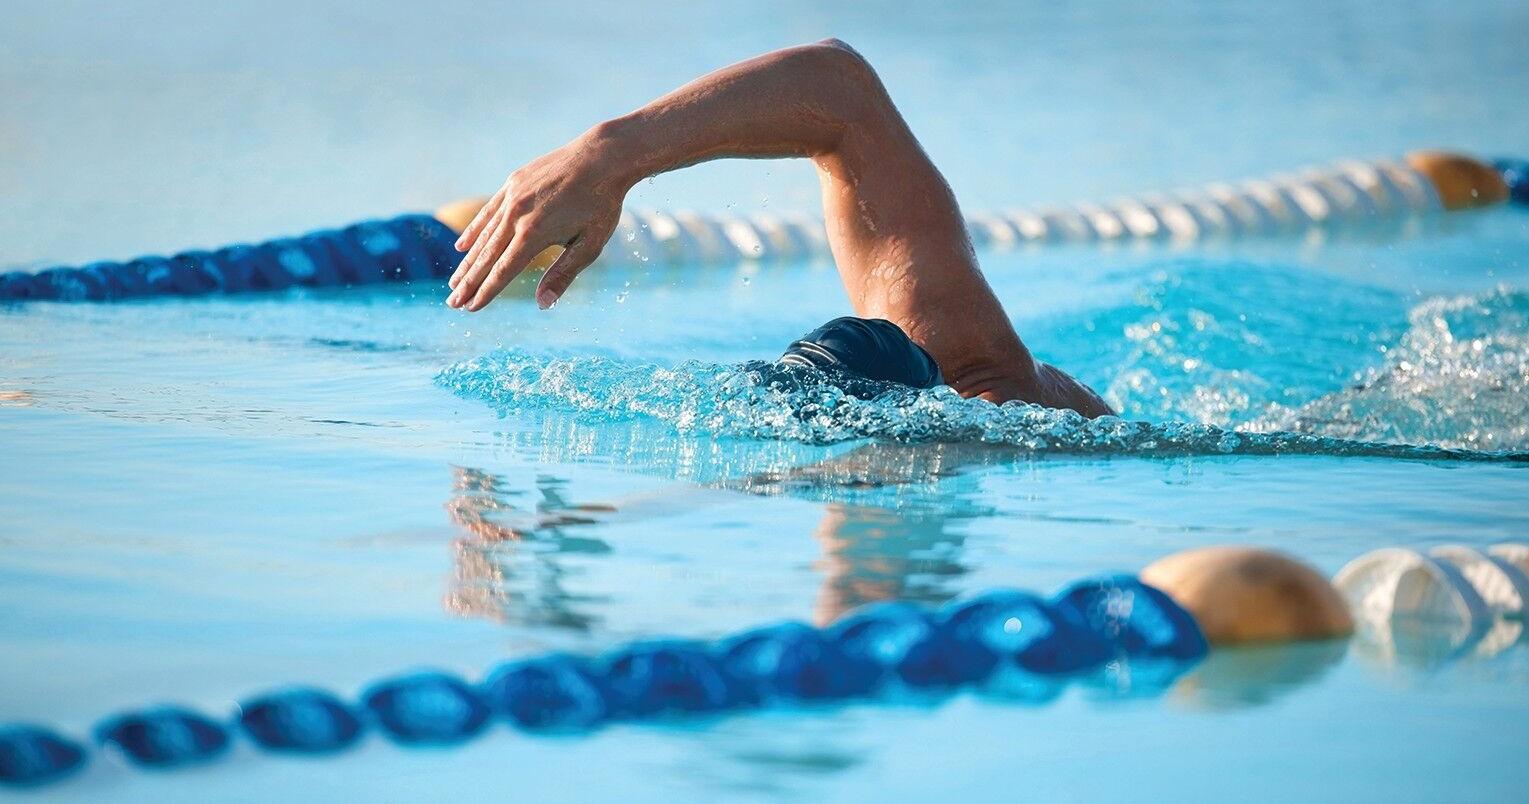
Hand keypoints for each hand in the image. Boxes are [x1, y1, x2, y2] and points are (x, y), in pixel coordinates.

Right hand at [448, 131, 627, 310]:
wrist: (602, 157)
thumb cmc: (601, 205)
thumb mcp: (590, 245)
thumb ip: (563, 274)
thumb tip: (542, 305)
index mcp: (534, 234)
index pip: (503, 270)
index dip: (486, 291)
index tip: (470, 308)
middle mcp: (517, 215)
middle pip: (486, 256)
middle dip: (469, 283)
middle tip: (453, 303)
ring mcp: (512, 196)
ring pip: (484, 235)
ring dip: (468, 262)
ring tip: (455, 283)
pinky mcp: (514, 182)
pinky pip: (488, 212)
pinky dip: (475, 231)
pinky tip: (462, 247)